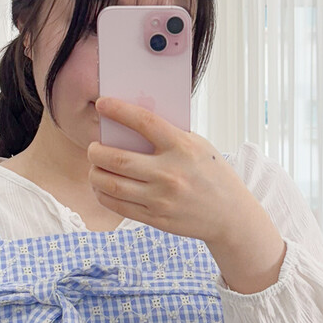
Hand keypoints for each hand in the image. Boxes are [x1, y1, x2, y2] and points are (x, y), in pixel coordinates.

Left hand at [88, 98, 286, 293]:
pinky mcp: (155, 218)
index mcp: (182, 147)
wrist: (229, 215)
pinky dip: (103, 194)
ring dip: (95, 174)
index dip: (119, 110)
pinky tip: (101, 186)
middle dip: (96, 151)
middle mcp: (169, 173)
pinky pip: (119, 206)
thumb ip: (170, 136)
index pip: (144, 122)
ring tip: (94, 167)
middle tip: (92, 148)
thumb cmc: (212, 174)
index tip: (102, 104)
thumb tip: (132, 123)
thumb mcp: (198, 146)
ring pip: (112, 185)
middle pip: (117, 159)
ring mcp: (161, 199)